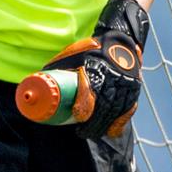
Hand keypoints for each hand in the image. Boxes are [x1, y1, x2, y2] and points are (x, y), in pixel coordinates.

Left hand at [39, 0, 149, 138]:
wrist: (120, 38)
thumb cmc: (91, 48)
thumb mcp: (73, 53)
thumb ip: (59, 66)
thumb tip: (38, 79)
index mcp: (95, 69)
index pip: (90, 94)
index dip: (83, 108)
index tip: (77, 117)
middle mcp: (112, 78)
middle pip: (102, 108)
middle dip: (92, 124)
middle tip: (82, 131)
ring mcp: (125, 85)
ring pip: (115, 111)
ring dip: (103, 125)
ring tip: (92, 133)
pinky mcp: (134, 89)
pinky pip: (128, 109)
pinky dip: (120, 122)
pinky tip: (111, 131)